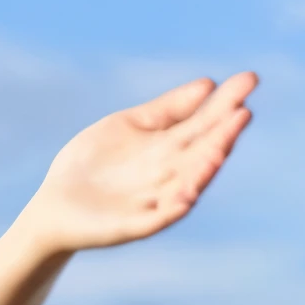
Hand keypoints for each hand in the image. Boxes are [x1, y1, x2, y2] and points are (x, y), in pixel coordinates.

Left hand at [21, 71, 257, 253]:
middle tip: (242, 113)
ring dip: (204, 170)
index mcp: (169, 147)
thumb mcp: (127, 126)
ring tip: (220, 150)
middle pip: (201, 152)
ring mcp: (154, 200)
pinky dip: (172, 208)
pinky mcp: (134, 225)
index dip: (226, 102)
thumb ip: (166, 109)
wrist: (54, 206)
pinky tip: (186, 195)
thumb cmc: (93, 164)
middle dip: (222, 136)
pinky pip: (158, 217)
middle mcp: (169, 173)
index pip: (205, 122)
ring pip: (186, 185)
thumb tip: (208, 84)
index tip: (249, 78)